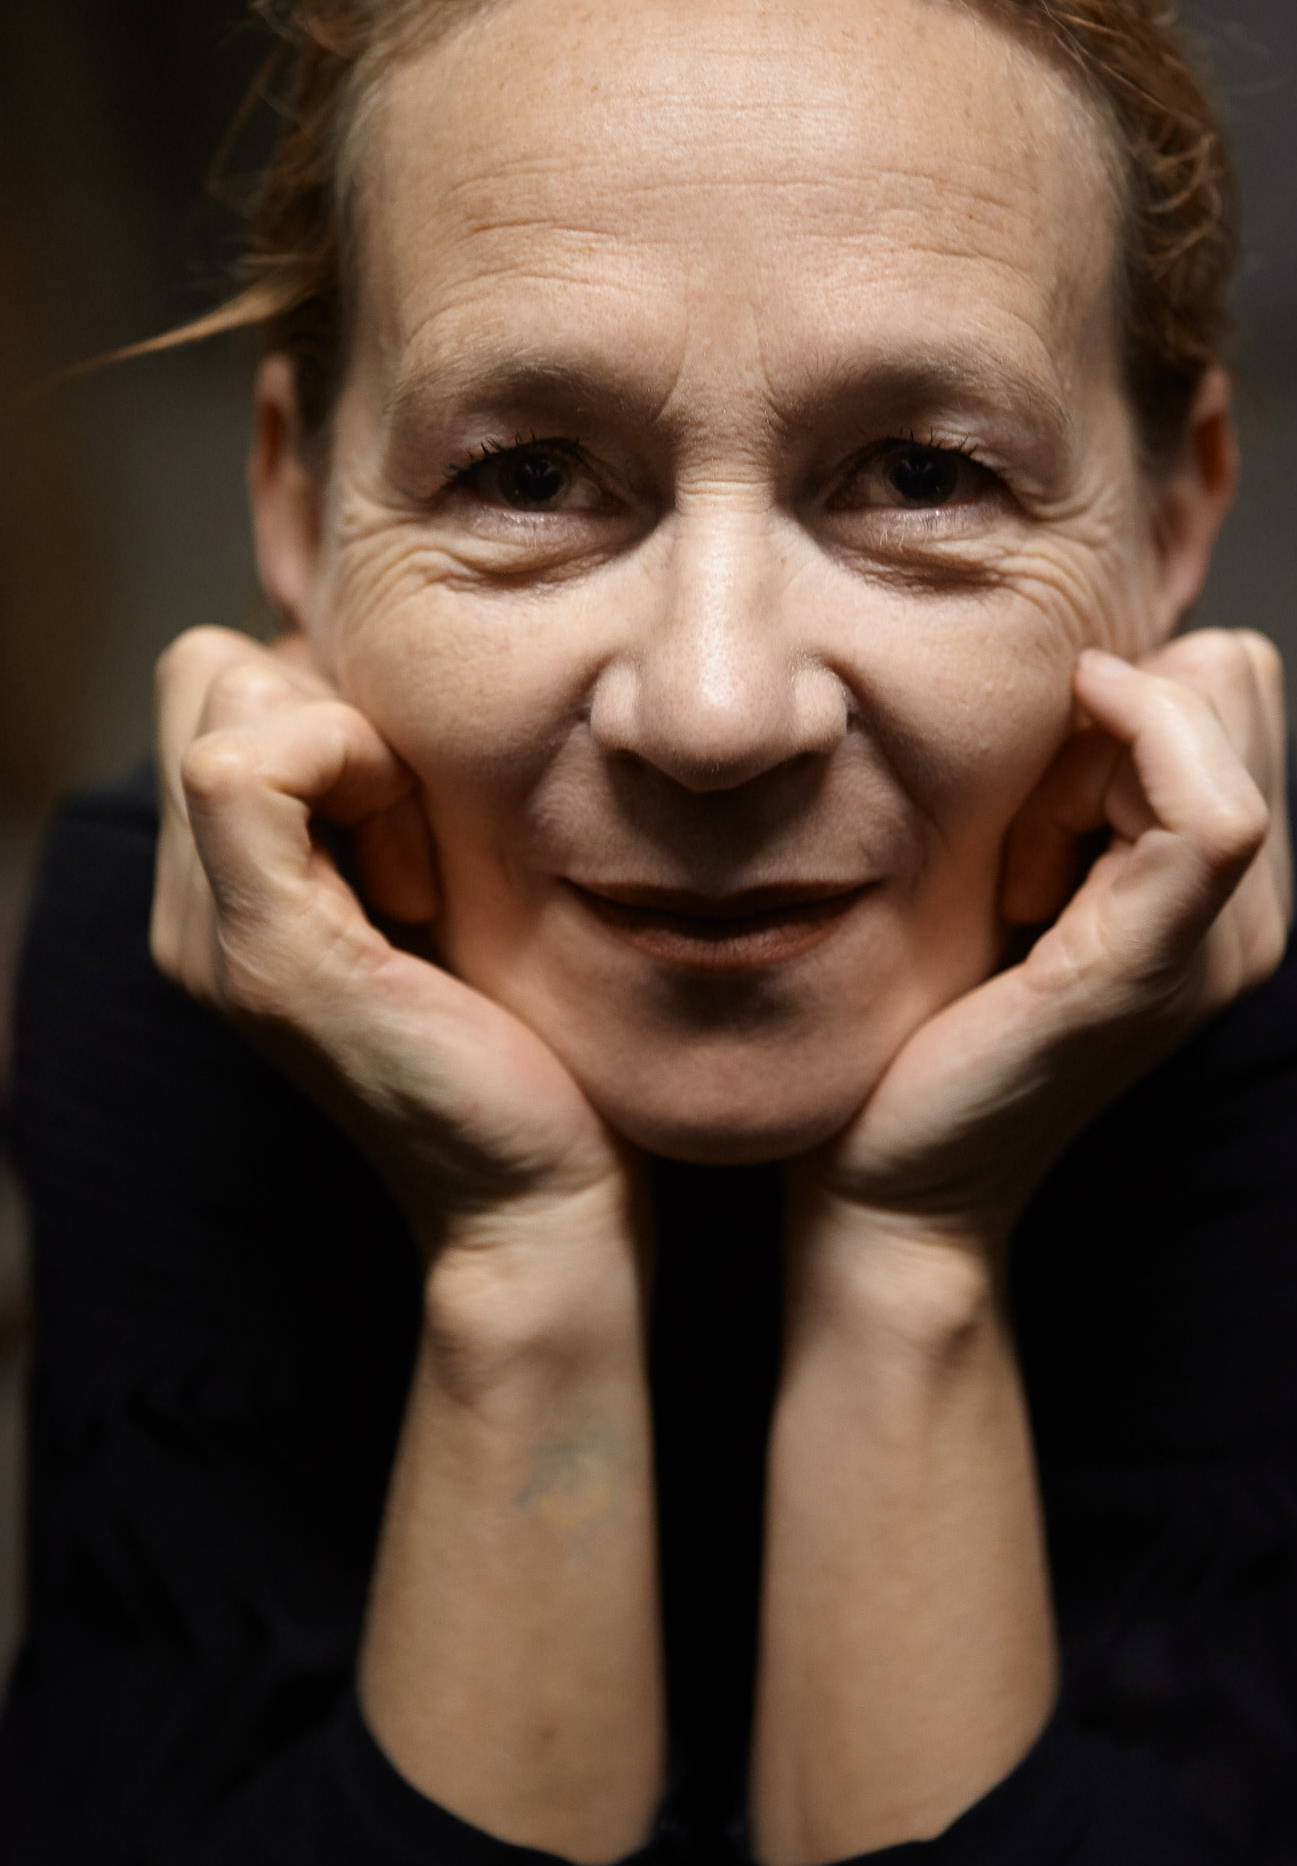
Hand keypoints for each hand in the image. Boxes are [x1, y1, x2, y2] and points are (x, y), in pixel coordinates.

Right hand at [151, 627, 632, 1274]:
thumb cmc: (526, 1034)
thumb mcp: (444, 879)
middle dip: (331, 709)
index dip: (331, 699)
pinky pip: (245, 769)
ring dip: (351, 747)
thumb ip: (389, 794)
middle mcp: (190, 908)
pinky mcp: (265, 953)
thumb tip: (393, 690)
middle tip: (416, 835)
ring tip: (418, 869)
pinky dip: (348, 770)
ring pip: (223, 696)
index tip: (421, 812)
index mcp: (223, 888)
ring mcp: (212, 933)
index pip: (219, 679)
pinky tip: (415, 880)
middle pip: (208, 671)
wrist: (538, 1194)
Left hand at [801, 629, 1288, 1262]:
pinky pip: (1205, 813)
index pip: (1229, 680)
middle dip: (1110, 712)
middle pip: (1232, 677)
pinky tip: (1024, 845)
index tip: (1022, 791)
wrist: (888, 1181)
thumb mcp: (1006, 870)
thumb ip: (1062, 786)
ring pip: (1218, 715)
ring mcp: (1215, 949)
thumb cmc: (919, 1023)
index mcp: (1219, 892)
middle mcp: (1246, 917)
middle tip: (1019, 835)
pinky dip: (1115, 765)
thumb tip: (1066, 673)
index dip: (1121, 691)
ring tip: (1017, 870)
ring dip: (1088, 753)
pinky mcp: (1151, 973)